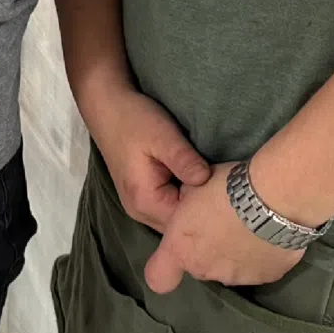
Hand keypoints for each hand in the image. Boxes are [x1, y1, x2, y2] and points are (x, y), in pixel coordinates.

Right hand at [73, 77, 209, 233]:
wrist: (108, 106)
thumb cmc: (134, 120)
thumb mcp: (163, 137)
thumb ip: (184, 161)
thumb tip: (208, 181)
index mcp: (145, 202)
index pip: (185, 223)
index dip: (208, 209)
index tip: (225, 190)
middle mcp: (140, 211)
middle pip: (180, 225)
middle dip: (202, 210)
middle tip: (224, 188)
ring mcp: (140, 206)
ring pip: (175, 216)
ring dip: (193, 204)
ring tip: (213, 186)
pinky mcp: (144, 195)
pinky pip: (169, 207)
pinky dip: (184, 198)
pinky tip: (197, 183)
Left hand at [144, 172, 304, 292]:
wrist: (274, 197)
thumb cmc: (225, 187)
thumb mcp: (193, 188)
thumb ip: (186, 207)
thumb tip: (192, 209)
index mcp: (181, 249)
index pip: (158, 278)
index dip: (165, 268)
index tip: (178, 253)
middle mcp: (206, 270)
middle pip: (201, 266)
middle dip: (209, 249)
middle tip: (225, 222)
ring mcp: (238, 277)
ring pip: (231, 268)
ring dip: (236, 253)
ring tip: (252, 227)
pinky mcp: (268, 277)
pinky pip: (261, 267)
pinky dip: (263, 255)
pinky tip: (270, 233)